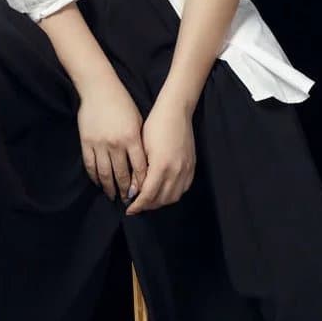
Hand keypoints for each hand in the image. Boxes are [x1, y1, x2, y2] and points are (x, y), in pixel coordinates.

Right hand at [76, 74, 148, 202]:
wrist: (98, 89)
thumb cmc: (122, 103)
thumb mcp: (137, 122)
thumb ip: (140, 144)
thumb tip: (142, 166)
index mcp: (132, 138)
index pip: (140, 168)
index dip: (142, 183)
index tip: (144, 194)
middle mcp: (116, 144)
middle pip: (122, 174)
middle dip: (126, 190)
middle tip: (129, 201)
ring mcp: (99, 144)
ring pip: (105, 174)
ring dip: (110, 188)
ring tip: (114, 196)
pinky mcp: (86, 142)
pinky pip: (90, 165)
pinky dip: (95, 177)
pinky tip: (99, 183)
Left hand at [124, 92, 195, 215]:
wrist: (176, 111)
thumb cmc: (155, 126)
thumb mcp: (142, 148)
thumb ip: (139, 172)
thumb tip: (133, 191)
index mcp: (161, 166)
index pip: (148, 195)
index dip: (138, 205)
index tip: (129, 209)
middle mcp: (176, 171)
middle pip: (161, 199)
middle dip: (147, 206)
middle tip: (136, 205)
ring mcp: (186, 169)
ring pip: (173, 197)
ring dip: (160, 202)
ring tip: (149, 200)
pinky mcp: (191, 166)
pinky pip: (183, 188)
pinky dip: (172, 194)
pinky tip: (164, 191)